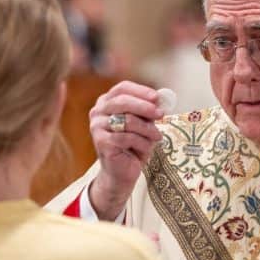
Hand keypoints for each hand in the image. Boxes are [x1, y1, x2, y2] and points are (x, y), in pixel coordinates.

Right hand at [88, 81, 162, 219]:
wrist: (121, 171)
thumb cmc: (133, 145)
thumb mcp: (143, 124)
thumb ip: (148, 111)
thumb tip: (163, 98)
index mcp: (107, 102)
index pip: (122, 88)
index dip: (140, 91)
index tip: (157, 98)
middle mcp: (98, 111)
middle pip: (122, 101)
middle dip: (145, 107)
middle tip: (161, 114)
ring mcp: (97, 126)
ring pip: (127, 121)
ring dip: (147, 129)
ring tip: (156, 137)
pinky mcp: (101, 142)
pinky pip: (127, 138)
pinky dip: (141, 143)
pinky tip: (145, 149)